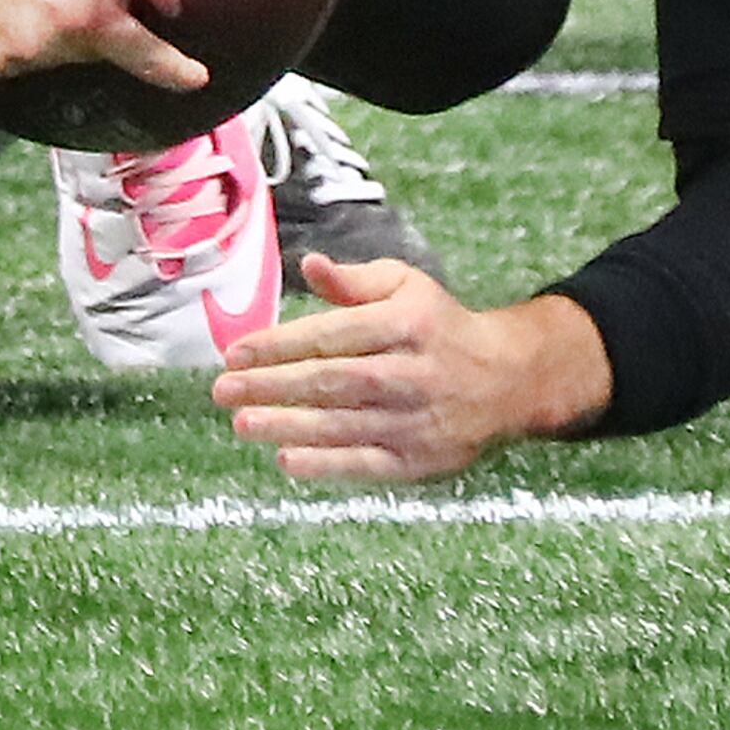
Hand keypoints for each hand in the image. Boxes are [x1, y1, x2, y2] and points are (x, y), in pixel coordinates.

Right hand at [0, 0, 205, 92]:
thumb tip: (168, 3)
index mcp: (79, 13)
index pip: (141, 52)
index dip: (173, 68)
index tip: (195, 79)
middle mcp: (42, 47)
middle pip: (96, 45)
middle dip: (97, 12)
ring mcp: (4, 60)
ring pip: (57, 54)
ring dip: (58, 26)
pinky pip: (18, 59)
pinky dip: (22, 34)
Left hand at [211, 256, 611, 483]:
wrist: (506, 378)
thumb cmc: (439, 324)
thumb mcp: (405, 286)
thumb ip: (354, 280)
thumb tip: (308, 265)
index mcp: (406, 322)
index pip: (332, 335)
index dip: (280, 344)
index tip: (235, 352)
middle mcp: (412, 372)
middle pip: (331, 381)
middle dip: (272, 386)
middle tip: (223, 390)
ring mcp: (416, 420)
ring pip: (342, 425)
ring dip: (287, 425)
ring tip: (242, 423)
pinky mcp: (420, 460)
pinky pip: (366, 464)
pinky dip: (326, 464)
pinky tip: (287, 459)